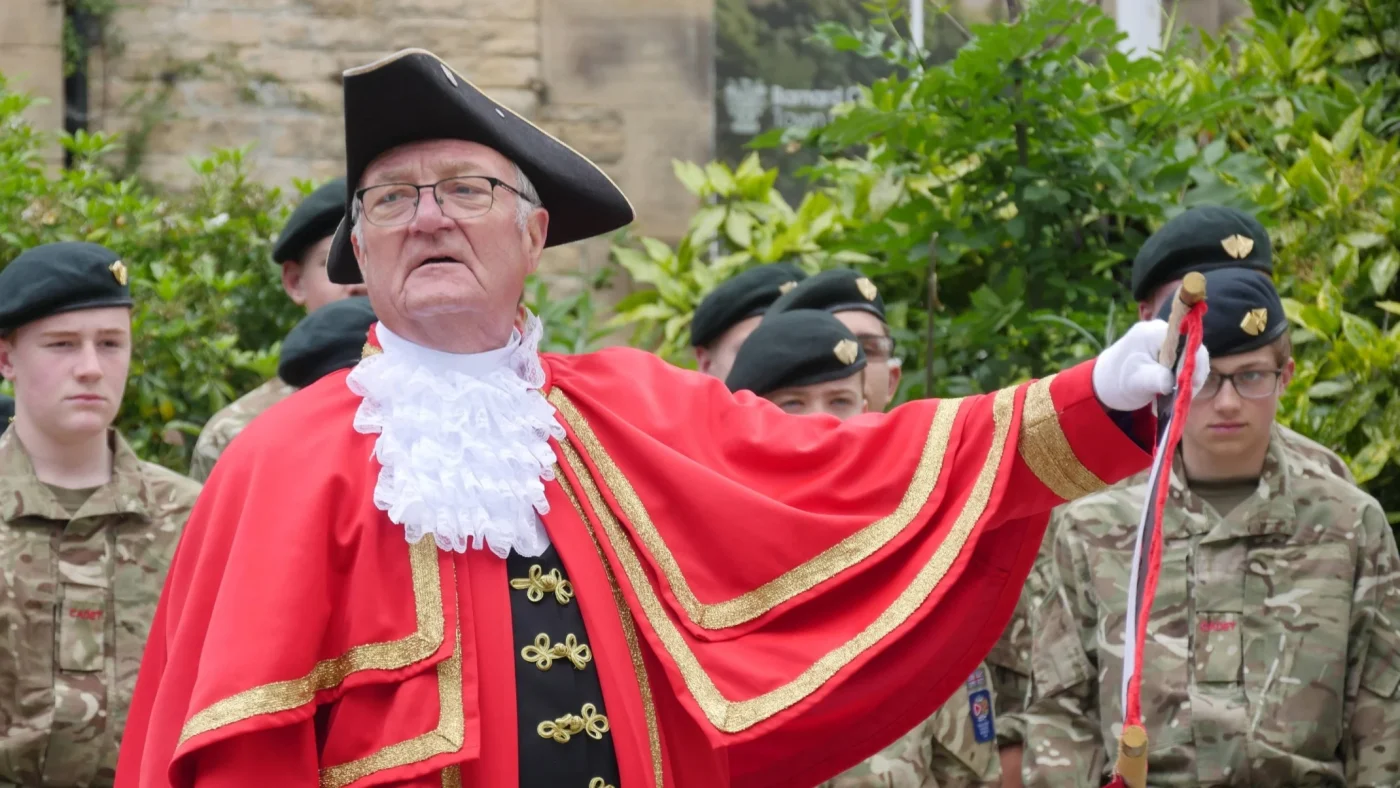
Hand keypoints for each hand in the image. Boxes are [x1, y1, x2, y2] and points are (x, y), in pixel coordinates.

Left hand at [1092, 319, 1209, 410]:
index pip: (1187, 344)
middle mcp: (1162, 330)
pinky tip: (1169, 392)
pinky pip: (1184, 362)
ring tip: (1173, 398)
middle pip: (1192, 351)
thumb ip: (1157, 379)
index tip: (1190, 386)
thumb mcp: (1136, 382)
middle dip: (1190, 375)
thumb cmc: (1116, 381)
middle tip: (1183, 397)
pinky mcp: (1167, 349)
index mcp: (1154, 332)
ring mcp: (1165, 338)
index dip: (1194, 365)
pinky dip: (1181, 378)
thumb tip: (1176, 382)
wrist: (1104, 382)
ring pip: (1190, 358)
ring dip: (1186, 379)